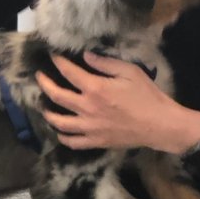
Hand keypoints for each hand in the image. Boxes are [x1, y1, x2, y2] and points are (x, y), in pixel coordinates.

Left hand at [36, 51, 196, 152]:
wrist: (159, 125)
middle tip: (40, 77)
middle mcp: (87, 108)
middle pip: (56, 96)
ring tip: (44, 106)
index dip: (58, 62)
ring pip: (59, 122)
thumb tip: (85, 56)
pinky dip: (62, 137)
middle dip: (44, 84)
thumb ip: (106, 63)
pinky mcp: (96, 141)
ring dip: (48, 112)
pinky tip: (60, 131)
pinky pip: (72, 142)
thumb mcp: (130, 72)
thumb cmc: (147, 96)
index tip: (53, 56)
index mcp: (95, 89)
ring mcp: (90, 128)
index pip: (69, 73)